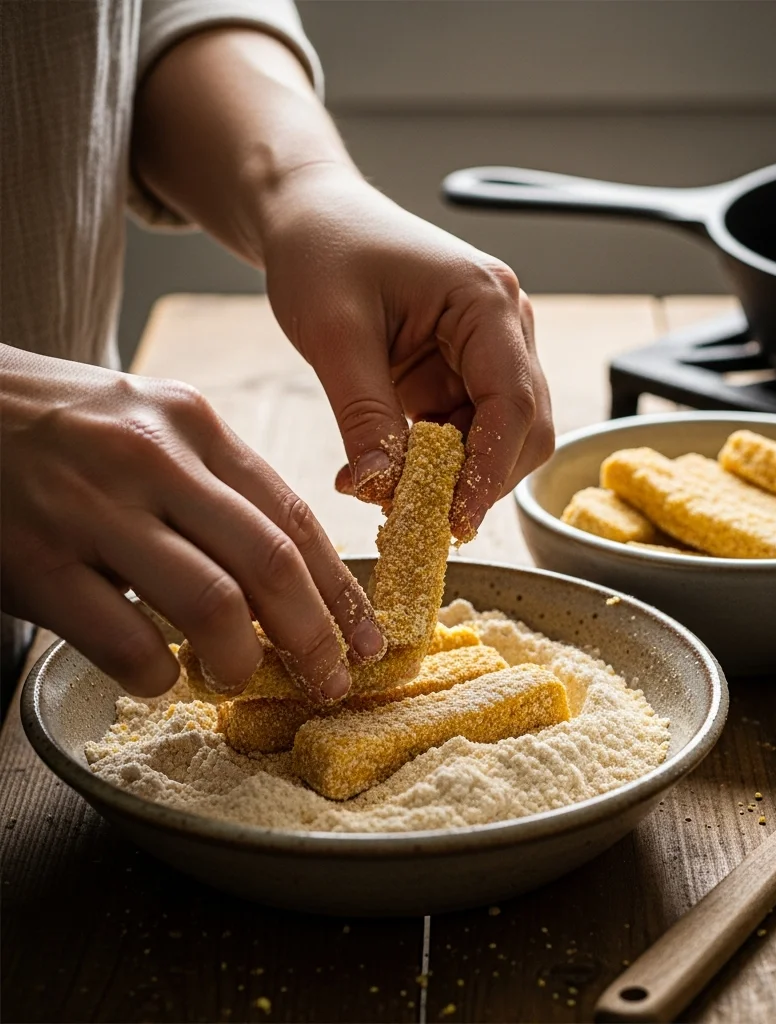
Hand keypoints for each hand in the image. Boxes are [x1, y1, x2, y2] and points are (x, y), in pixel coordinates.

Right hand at [0, 346, 382, 700]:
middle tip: (331, 681)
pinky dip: (156, 674)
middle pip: (270, 565)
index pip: (295, 519)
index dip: (343, 590)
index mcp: (195, 426)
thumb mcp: (154, 423)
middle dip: (315, 636)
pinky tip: (159, 676)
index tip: (370, 638)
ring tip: (236, 677)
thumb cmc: (66, 424)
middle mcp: (153, 460)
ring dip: (239, 661)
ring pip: (210, 605)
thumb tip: (294, 572)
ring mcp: (92, 508)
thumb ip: (221, 485)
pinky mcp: (34, 560)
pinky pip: (123, 640)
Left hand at [259, 168, 553, 539]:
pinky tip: (384, 467)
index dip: (489, 471)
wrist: (309, 215)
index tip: (454, 522)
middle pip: (523, 429)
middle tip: (418, 516)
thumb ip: (364, 416)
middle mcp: (504, 326)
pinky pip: (464, 431)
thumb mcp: (334, 334)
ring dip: (451, 475)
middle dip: (477, 480)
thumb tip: (383, 492)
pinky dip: (432, 462)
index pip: (513, 403)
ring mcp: (488, 349)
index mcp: (486, 302)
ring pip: (497, 438)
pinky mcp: (462, 369)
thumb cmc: (322, 250)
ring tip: (383, 490)